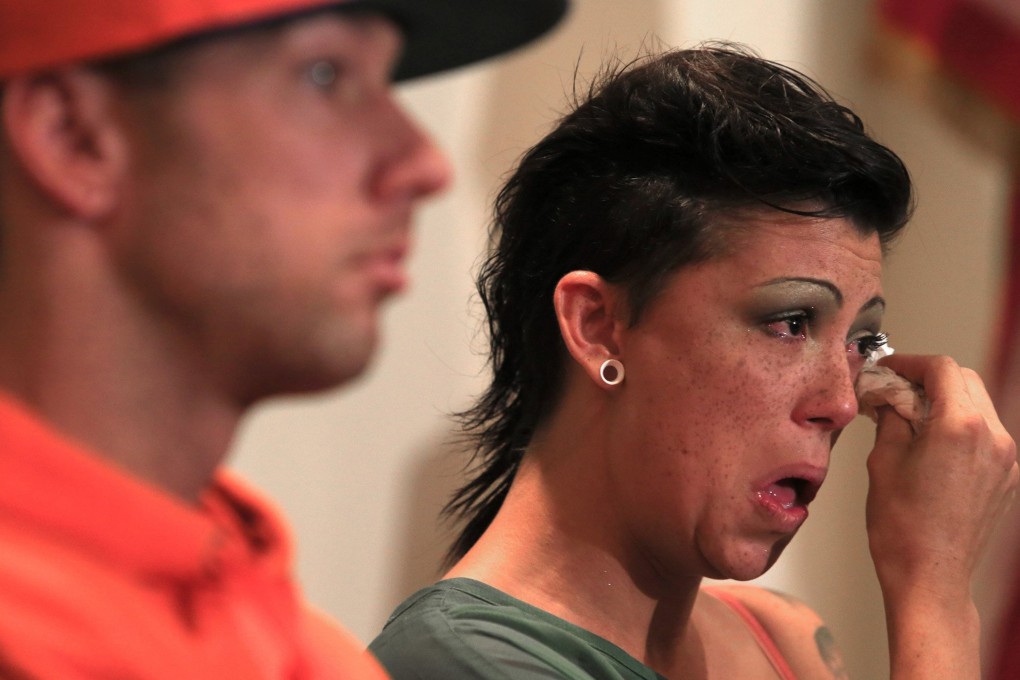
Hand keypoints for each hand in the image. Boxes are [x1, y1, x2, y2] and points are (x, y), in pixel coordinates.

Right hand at [864, 354, 1016, 602]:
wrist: (930, 575)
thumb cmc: (903, 527)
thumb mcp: (883, 460)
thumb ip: (890, 418)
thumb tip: (888, 397)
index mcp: (960, 427)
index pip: (942, 369)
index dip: (910, 363)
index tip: (889, 369)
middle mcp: (992, 437)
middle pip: (965, 381)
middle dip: (929, 379)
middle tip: (896, 390)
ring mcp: (1006, 458)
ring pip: (978, 406)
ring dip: (946, 402)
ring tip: (912, 419)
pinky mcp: (1007, 477)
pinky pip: (986, 434)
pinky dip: (960, 427)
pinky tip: (932, 444)